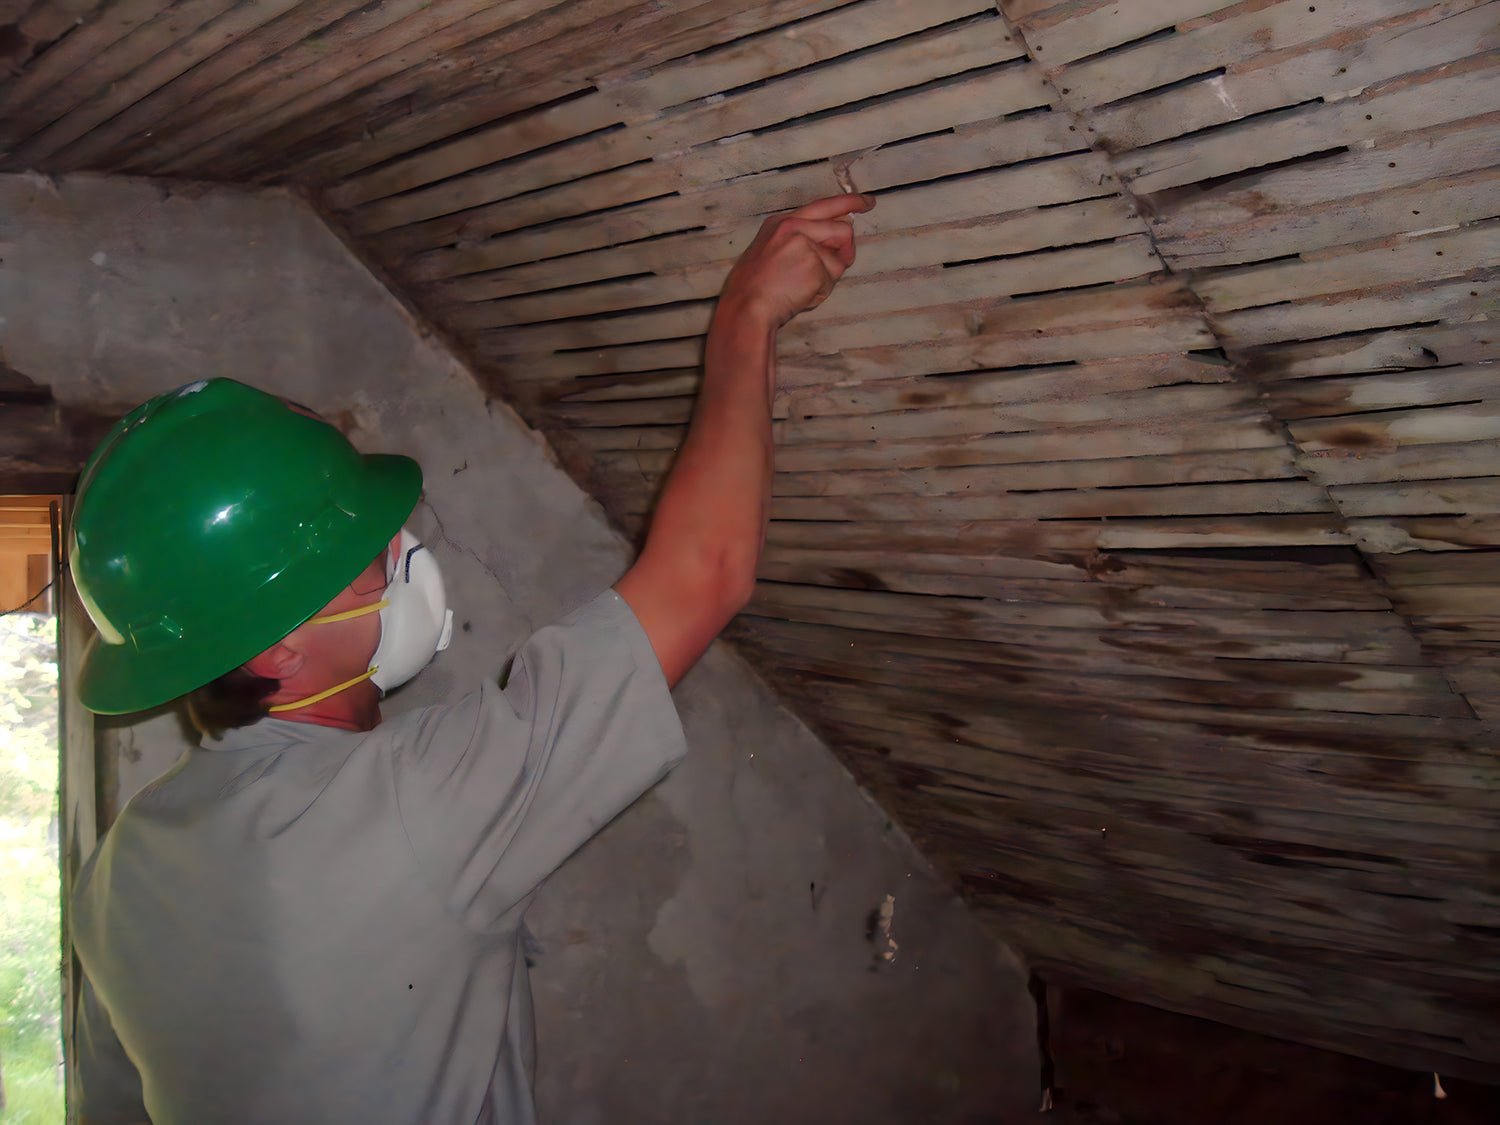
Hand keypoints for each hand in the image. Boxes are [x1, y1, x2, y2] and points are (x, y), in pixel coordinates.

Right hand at [717, 193, 874, 329]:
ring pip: (840, 259)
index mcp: (782, 222)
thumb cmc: (756, 287)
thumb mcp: (772, 250)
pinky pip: (832, 280)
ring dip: (829, 277)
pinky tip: (800, 294)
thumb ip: (802, 238)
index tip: (867, 202)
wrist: (746, 306)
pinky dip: (821, 291)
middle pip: (843, 230)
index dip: (849, 202)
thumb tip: (840, 232)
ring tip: (803, 285)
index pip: (823, 205)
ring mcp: (805, 244)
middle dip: (847, 250)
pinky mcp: (814, 264)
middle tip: (840, 262)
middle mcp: (794, 226)